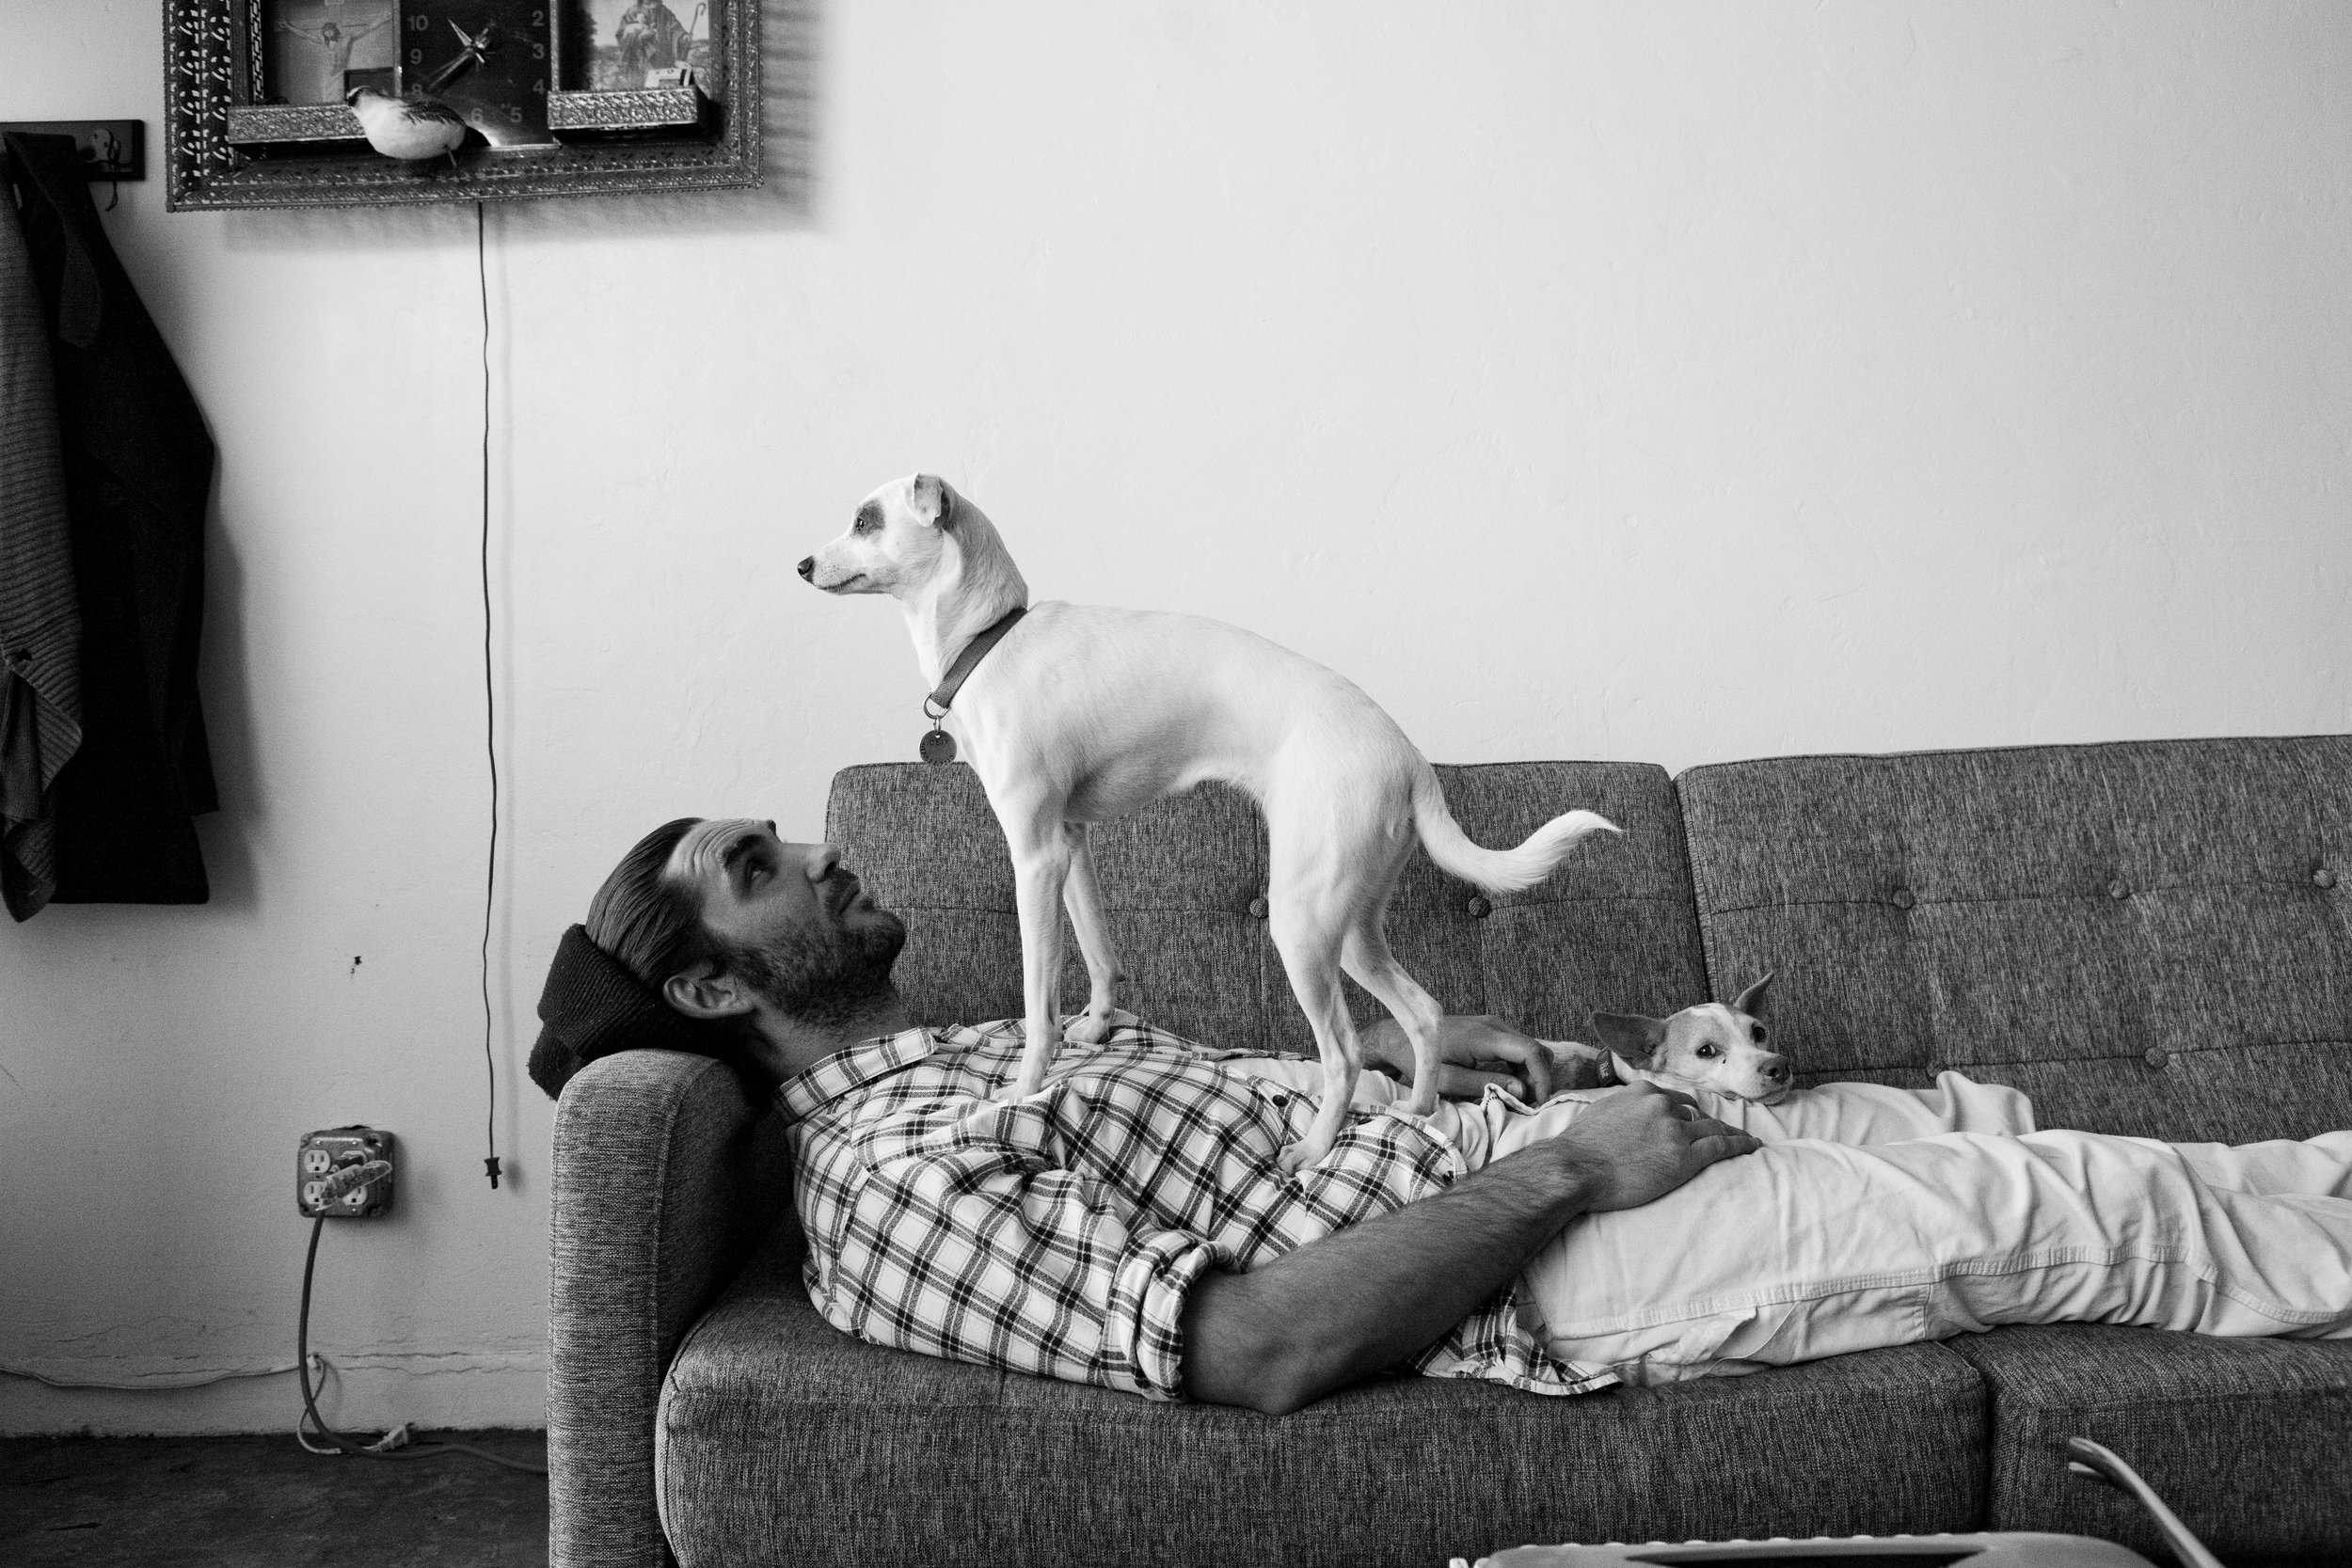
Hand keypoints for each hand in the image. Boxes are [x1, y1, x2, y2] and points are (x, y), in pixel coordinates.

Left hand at [1361, 1014, 1555, 1103]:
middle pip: (1536, 1050)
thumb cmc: (1419, 1059)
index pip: (1531, 1051)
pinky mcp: (1490, 1030)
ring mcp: (1493, 1025)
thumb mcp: (1450, 1080)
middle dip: (1540, 1079)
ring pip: (1529, 1049)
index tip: (1539, 1102)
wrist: (1399, 1036)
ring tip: (1520, 1099)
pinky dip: (1521, 1068)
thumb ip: (1487, 1084)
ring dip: (1531, 1074)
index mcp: (1485, 1035)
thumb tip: (1522, 1091)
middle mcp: (1495, 1025)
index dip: (1542, 1078)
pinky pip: (1517, 1048)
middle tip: (1530, 1105)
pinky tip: (1509, 1086)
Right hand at [1551, 1081, 1759, 1211]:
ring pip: (1713, 1129)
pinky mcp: (1684, 1158)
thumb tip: (1624, 1117)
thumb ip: (1621, 1109)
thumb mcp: (1600, 1112)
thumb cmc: (1580, 1147)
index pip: (1675, 1099)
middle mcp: (1663, 1105)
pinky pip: (1722, 1147)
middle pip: (1696, 1113)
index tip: (1695, 1120)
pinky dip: (1741, 1145)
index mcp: (1643, 1092)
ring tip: (1747, 1141)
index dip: (1688, 1112)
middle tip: (1723, 1133)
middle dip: (1710, 1123)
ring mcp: (1675, 1131)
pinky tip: (1753, 1147)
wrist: (1576, 1168)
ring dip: (1732, 1134)